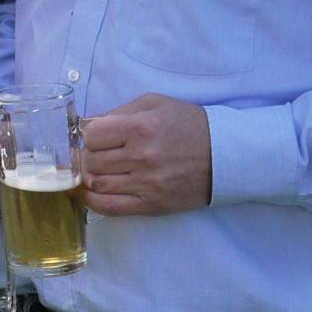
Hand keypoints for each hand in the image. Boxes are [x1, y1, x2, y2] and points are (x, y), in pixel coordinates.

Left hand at [79, 94, 211, 215]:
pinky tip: (92, 192)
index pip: (92, 135)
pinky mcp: (152, 205)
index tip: (97, 135)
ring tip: (98, 169)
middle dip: (88, 155)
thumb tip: (87, 125)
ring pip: (97, 184)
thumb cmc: (188, 125)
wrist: (225, 155)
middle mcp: (142, 157)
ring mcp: (147, 184)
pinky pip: (110, 207)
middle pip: (91, 160)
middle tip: (97, 153)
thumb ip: (119, 111)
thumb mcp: (155, 104)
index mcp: (141, 127)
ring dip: (90, 176)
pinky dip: (93, 201)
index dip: (90, 134)